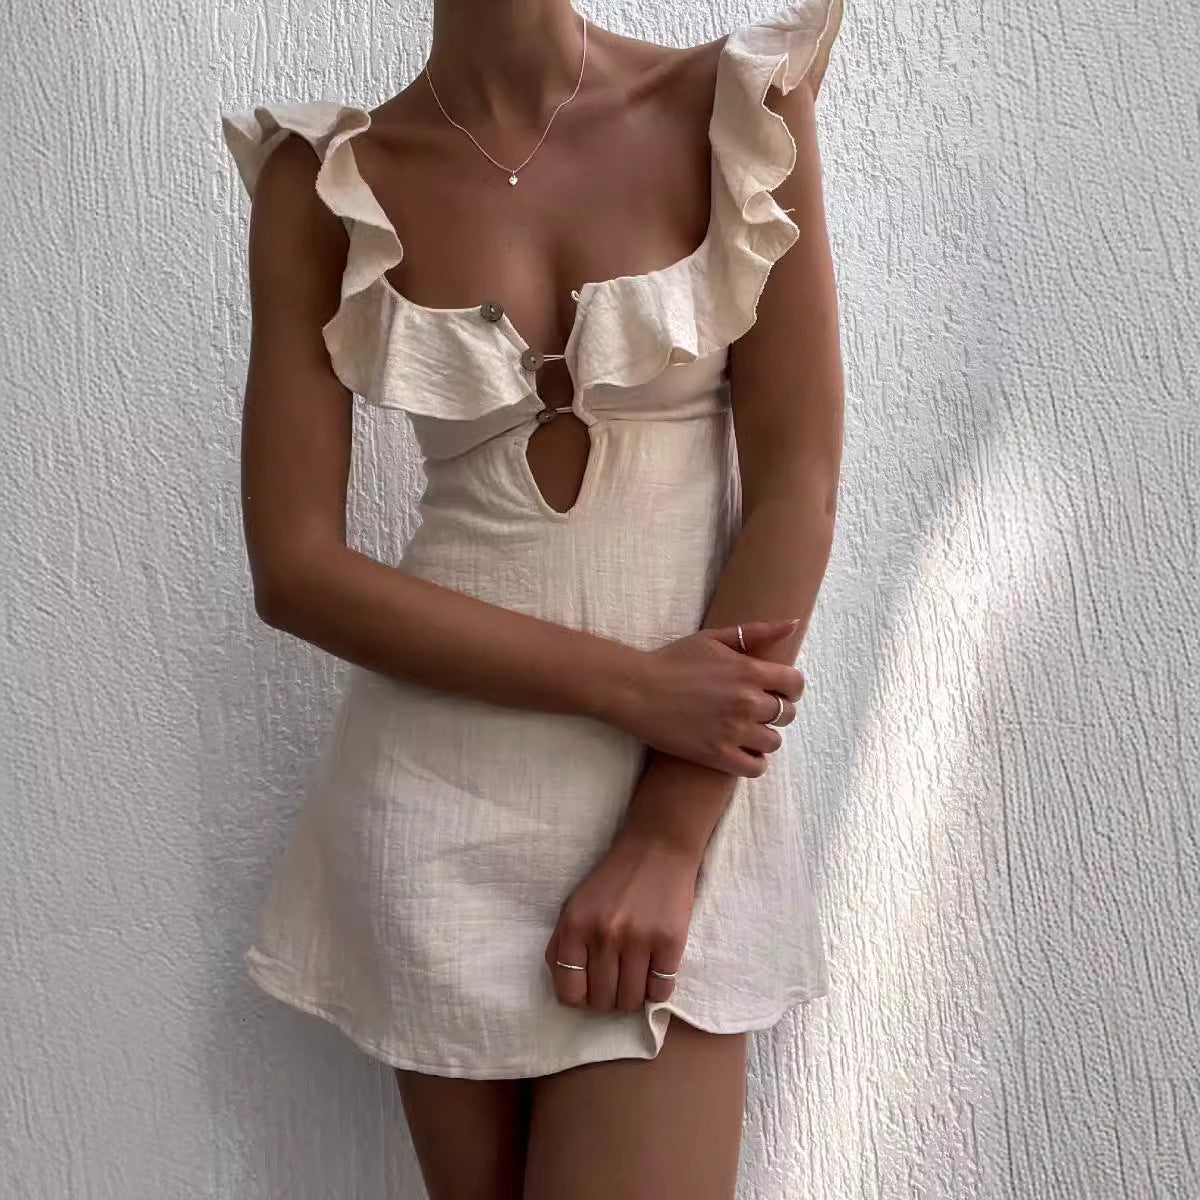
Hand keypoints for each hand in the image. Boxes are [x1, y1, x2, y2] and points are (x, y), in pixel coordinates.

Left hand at [545, 830, 698, 1011]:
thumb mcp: (576, 904)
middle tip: (616, 981)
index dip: (579, 998)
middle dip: (608, 998)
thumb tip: (566, 987)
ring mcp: (638, 940)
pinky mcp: (669, 942)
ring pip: (631, 1001)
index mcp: (575, 925)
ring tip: (635, 977)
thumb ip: (563, 943)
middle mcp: (604, 935)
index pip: (569, 991)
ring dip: (633, 996)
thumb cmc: (614, 879)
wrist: (657, 848)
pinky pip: (660, 991)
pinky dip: (657, 990)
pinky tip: (655, 971)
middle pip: (602, 1001)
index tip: (589, 990)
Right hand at [603, 620, 804, 776]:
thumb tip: (792, 624)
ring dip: (763, 737)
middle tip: (754, 710)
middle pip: (787, 715)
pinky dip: (753, 761)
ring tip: (745, 731)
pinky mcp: (717, 755)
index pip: (795, 684)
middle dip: (775, 712)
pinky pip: (755, 767)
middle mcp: (747, 702)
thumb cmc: (672, 660)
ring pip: (773, 742)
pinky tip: (741, 751)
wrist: (636, 690)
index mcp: (748, 671)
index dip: (789, 688)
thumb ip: (756, 632)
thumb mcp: (713, 637)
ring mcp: (733, 731)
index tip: (776, 690)